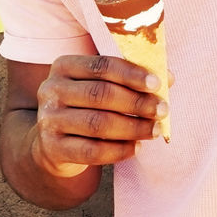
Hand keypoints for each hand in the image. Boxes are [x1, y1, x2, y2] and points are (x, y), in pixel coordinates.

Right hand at [29, 55, 169, 177]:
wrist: (53, 144)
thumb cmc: (86, 107)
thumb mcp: (101, 86)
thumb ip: (131, 79)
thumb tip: (168, 77)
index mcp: (64, 66)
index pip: (101, 65)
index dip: (131, 74)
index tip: (157, 83)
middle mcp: (51, 90)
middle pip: (100, 94)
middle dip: (137, 102)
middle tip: (162, 110)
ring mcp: (48, 120)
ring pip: (98, 124)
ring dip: (133, 127)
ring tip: (155, 130)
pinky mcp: (52, 148)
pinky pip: (92, 151)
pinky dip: (119, 150)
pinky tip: (136, 147)